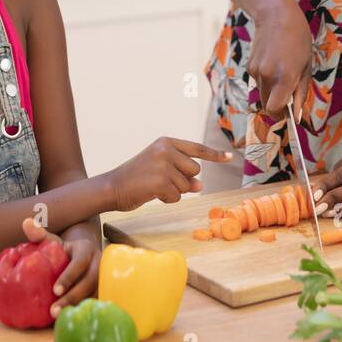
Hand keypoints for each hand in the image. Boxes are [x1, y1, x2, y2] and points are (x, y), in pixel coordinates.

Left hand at [22, 215, 99, 318]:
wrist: (84, 254)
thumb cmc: (64, 250)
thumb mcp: (54, 241)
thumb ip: (40, 234)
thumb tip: (26, 222)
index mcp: (86, 249)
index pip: (79, 263)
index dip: (68, 277)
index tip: (54, 290)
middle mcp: (99, 263)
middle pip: (89, 282)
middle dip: (72, 297)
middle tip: (53, 311)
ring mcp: (104, 277)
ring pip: (95, 293)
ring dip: (78, 306)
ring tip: (59, 318)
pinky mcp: (105, 289)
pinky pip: (98, 301)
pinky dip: (85, 310)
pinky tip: (71, 320)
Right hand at [108, 136, 232, 210]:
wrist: (112, 187)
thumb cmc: (136, 178)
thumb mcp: (160, 170)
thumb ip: (182, 173)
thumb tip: (200, 184)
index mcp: (166, 142)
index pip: (196, 148)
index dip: (214, 155)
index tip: (230, 157)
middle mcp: (166, 149)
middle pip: (194, 170)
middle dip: (183, 180)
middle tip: (160, 181)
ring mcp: (163, 164)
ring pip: (187, 185)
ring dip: (174, 191)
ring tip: (154, 187)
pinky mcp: (160, 181)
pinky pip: (177, 196)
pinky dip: (167, 199)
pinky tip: (152, 194)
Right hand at [247, 0, 312, 119]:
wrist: (276, 15)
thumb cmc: (298, 39)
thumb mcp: (306, 67)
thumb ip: (300, 93)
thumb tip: (297, 117)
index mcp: (285, 77)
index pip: (275, 109)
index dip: (282, 114)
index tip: (289, 112)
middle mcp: (268, 76)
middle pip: (267, 105)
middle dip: (277, 105)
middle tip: (288, 95)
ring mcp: (256, 71)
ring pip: (263, 93)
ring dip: (272, 90)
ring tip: (283, 70)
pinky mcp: (250, 66)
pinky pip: (259, 82)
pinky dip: (266, 79)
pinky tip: (274, 62)